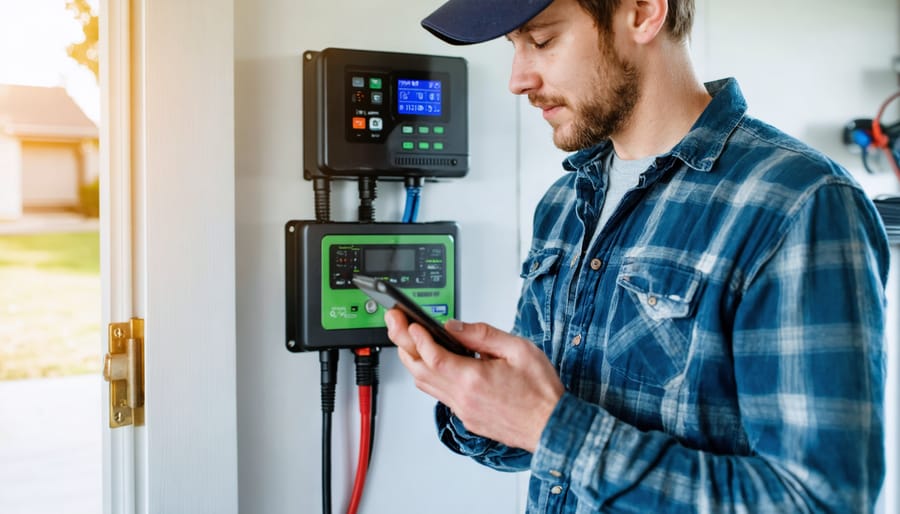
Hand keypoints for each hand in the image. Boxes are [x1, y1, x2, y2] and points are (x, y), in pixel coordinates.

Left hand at [385, 309, 563, 451]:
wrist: (552, 427)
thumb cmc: (541, 392)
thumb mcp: (518, 349)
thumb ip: (483, 335)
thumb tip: (454, 326)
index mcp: (474, 379)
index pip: (433, 356)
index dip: (416, 337)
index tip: (408, 321)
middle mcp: (463, 397)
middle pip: (419, 370)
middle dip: (402, 342)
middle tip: (394, 322)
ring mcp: (463, 410)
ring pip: (425, 385)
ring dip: (412, 360)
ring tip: (406, 339)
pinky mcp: (467, 418)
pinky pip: (439, 395)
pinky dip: (429, 376)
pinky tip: (431, 364)